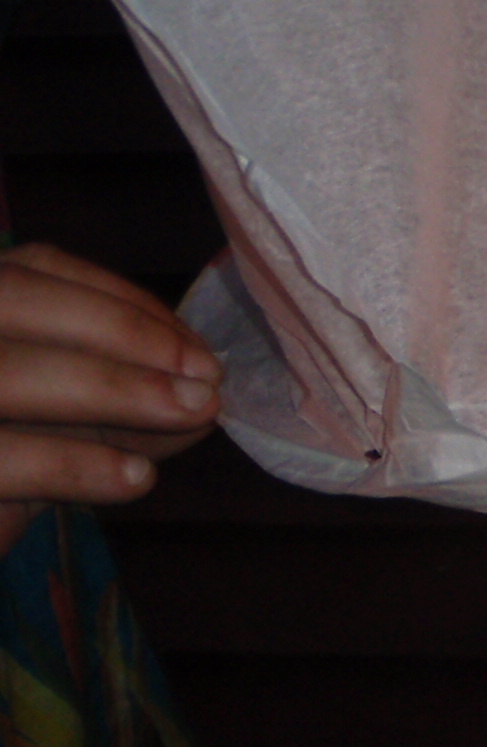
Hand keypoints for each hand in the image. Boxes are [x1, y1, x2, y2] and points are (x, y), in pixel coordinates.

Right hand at [0, 244, 221, 553]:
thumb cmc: (8, 466)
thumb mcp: (69, 425)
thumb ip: (128, 403)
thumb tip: (206, 394)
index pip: (38, 269)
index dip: (125, 302)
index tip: (199, 350)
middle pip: (14, 298)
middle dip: (123, 333)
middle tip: (206, 383)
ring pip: (4, 369)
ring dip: (113, 387)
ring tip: (193, 414)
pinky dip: (73, 464)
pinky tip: (136, 478)